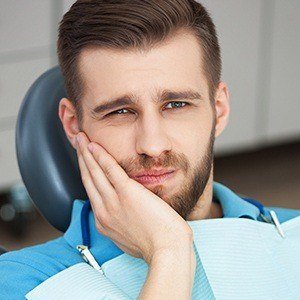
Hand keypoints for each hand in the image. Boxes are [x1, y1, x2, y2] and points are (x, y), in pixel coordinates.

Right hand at [75, 131, 192, 264]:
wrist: (167, 250)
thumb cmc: (154, 245)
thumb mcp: (129, 238)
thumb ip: (121, 223)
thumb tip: (123, 214)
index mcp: (105, 221)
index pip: (92, 192)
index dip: (87, 173)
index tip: (85, 161)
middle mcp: (104, 211)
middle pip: (89, 179)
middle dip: (81, 158)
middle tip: (77, 142)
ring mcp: (114, 202)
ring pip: (95, 172)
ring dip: (86, 152)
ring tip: (81, 138)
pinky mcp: (127, 193)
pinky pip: (109, 170)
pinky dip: (100, 156)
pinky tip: (93, 145)